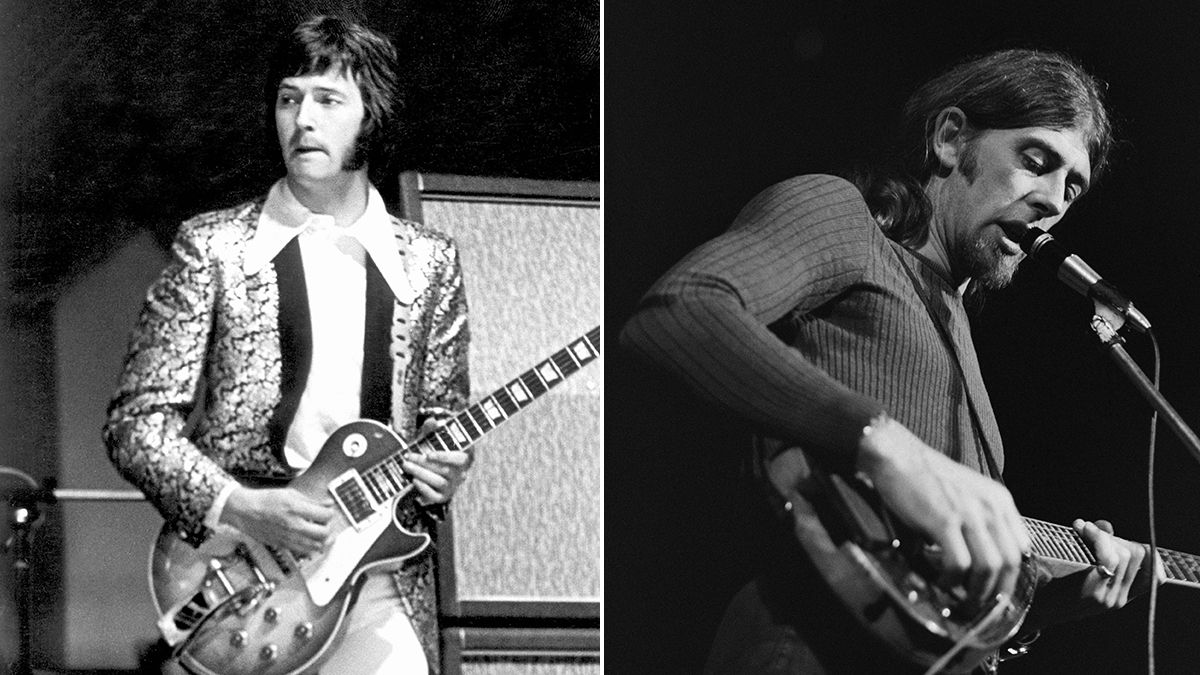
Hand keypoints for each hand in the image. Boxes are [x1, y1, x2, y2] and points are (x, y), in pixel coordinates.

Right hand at [221, 486, 334, 557]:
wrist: (245, 511)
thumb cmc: (265, 500)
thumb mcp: (291, 494)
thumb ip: (312, 501)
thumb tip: (329, 504)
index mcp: (295, 509)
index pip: (325, 515)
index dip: (330, 513)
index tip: (328, 511)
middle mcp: (293, 525)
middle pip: (323, 533)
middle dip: (329, 527)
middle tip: (326, 523)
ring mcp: (288, 538)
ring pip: (316, 546)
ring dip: (322, 539)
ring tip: (319, 531)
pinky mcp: (284, 545)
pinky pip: (305, 552)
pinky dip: (312, 547)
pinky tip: (310, 539)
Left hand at [402, 417, 473, 504]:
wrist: (427, 471)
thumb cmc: (432, 451)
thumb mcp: (431, 440)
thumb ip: (432, 430)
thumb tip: (431, 420)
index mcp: (464, 456)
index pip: (461, 458)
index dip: (445, 457)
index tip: (429, 454)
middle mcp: (462, 473)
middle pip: (446, 470)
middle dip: (424, 463)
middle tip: (408, 456)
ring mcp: (453, 486)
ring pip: (439, 481)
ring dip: (421, 473)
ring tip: (406, 465)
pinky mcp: (443, 497)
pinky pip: (435, 496)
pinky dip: (423, 488)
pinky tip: (414, 480)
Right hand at [855, 416, 1030, 607]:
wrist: (898, 456)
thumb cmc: (927, 477)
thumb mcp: (968, 493)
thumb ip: (983, 520)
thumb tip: (984, 560)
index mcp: (999, 500)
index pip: (1020, 548)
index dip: (1011, 576)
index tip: (997, 591)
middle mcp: (990, 506)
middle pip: (1008, 562)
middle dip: (996, 591)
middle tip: (981, 605)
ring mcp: (968, 513)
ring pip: (988, 567)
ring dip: (976, 591)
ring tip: (963, 599)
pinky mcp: (944, 520)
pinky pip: (958, 563)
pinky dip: (952, 580)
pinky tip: (943, 581)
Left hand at [1024, 519, 1161, 628]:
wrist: (1030, 609)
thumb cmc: (1050, 585)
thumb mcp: (1079, 570)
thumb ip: (1097, 549)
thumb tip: (1106, 526)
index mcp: (1119, 597)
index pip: (1154, 576)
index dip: (1145, 553)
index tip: (1118, 538)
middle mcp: (1118, 599)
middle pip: (1137, 555)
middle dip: (1115, 537)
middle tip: (1089, 530)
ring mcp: (1107, 596)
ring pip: (1124, 554)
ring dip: (1102, 534)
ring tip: (1081, 528)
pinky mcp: (1094, 590)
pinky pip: (1108, 558)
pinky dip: (1097, 538)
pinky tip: (1082, 530)